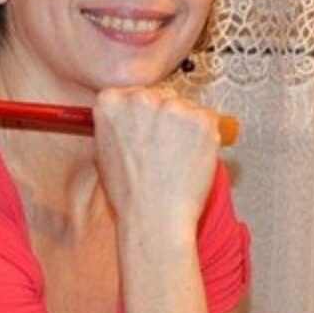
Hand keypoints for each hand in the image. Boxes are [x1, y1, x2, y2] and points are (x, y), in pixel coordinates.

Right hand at [94, 87, 219, 236]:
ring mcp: (173, 107)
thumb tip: (131, 116)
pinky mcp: (201, 119)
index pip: (135, 94)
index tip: (149, 131)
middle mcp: (141, 98)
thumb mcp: (104, 152)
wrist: (154, 218)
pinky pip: (209, 119)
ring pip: (187, 107)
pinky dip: (207, 136)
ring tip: (178, 159)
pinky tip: (192, 158)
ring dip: (187, 127)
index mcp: (111, 102)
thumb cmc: (130, 194)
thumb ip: (118, 126)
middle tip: (166, 150)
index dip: (146, 115)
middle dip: (167, 118)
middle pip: (163, 96)